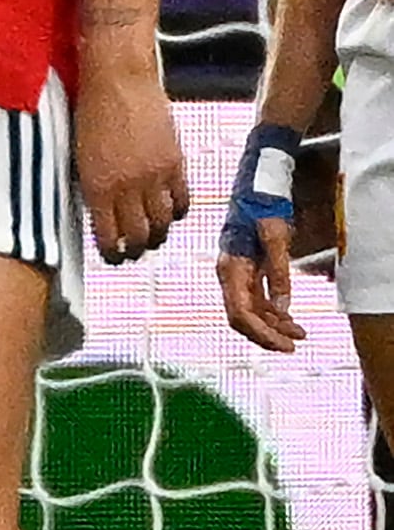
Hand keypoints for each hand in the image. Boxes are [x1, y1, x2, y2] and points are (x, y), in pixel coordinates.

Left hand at [74, 56, 189, 263]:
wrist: (118, 77)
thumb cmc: (90, 108)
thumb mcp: (79, 152)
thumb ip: (91, 183)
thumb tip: (99, 210)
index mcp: (96, 185)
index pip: (107, 234)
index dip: (111, 251)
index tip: (112, 257)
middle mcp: (127, 186)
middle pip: (139, 234)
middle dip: (136, 250)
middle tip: (133, 253)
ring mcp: (154, 176)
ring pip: (163, 223)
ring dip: (159, 234)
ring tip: (153, 237)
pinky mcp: (175, 162)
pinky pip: (182, 200)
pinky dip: (177, 211)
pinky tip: (171, 212)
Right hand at [217, 120, 303, 351]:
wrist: (258, 183)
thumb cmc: (263, 205)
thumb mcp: (276, 238)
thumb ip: (279, 273)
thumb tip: (283, 307)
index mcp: (230, 267)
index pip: (240, 313)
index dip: (261, 334)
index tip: (283, 345)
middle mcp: (229, 274)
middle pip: (243, 317)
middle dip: (267, 335)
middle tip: (294, 346)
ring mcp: (238, 273)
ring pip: (251, 311)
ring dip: (274, 325)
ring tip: (300, 333)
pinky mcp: (248, 269)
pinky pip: (257, 299)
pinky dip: (274, 312)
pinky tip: (290, 318)